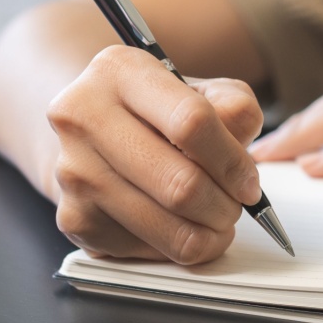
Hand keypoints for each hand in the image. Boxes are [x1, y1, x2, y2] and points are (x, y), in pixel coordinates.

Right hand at [46, 46, 263, 263]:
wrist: (93, 131)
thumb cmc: (155, 112)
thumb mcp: (200, 91)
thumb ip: (233, 109)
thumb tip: (241, 154)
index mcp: (118, 71)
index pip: (191, 123)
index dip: (233, 162)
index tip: (249, 184)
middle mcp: (83, 117)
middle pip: (180, 184)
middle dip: (224, 206)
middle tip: (235, 207)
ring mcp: (73, 171)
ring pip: (167, 227)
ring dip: (207, 234)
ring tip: (214, 220)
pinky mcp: (74, 217)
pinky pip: (146, 251)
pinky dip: (175, 247)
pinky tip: (176, 226)